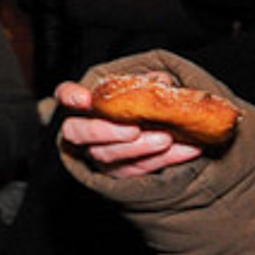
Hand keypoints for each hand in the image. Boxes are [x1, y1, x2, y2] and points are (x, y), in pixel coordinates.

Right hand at [55, 80, 203, 177]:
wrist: (159, 130)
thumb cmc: (143, 102)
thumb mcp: (144, 86)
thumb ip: (147, 81)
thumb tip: (161, 81)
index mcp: (85, 104)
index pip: (66, 95)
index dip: (70, 97)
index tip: (85, 99)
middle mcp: (84, 131)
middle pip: (77, 133)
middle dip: (105, 132)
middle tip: (133, 129)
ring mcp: (99, 154)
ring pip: (108, 156)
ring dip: (139, 148)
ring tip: (166, 138)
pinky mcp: (121, 173)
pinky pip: (139, 169)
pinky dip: (166, 159)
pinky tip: (188, 149)